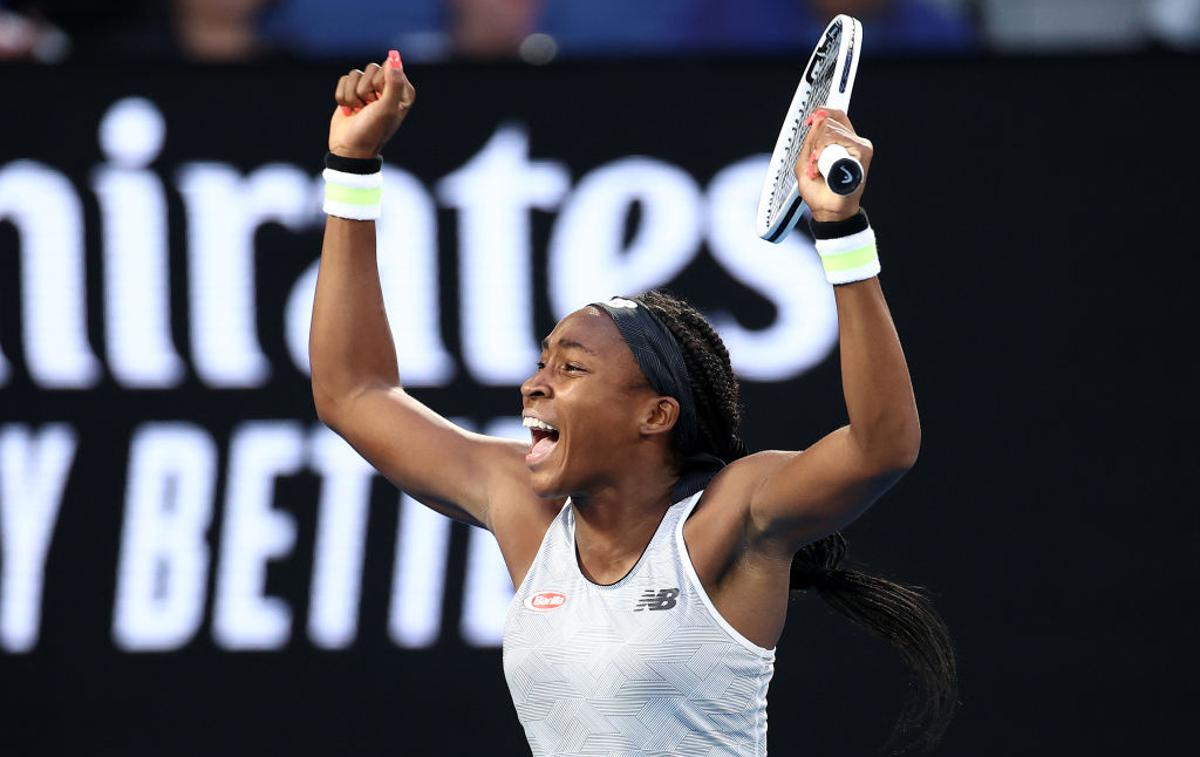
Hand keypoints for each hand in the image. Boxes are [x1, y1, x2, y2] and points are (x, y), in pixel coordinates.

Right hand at [328, 50, 416, 159]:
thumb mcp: (387, 108)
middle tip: (369, 108)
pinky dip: (342, 97)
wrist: (349, 149)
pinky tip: (348, 111)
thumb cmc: (372, 131)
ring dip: (353, 96)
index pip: (389, 68)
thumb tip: (394, 55)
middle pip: (371, 68)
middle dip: (365, 90)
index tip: (380, 101)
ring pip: (355, 73)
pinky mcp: (351, 91)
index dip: (380, 84)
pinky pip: (344, 79)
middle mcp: (387, 88)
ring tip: (358, 111)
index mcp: (402, 92)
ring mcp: (369, 89)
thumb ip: (393, 82)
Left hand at [796, 108, 872, 222]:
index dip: (822, 113)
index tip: (810, 120)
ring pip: (831, 129)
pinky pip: (838, 139)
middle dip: (814, 139)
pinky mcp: (863, 153)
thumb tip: (815, 121)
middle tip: (813, 160)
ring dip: (817, 148)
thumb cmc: (819, 190)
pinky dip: (824, 150)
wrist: (828, 210)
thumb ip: (810, 141)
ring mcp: (859, 146)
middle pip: (830, 120)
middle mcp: (853, 141)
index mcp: (842, 141)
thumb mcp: (806, 161)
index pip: (836, 115)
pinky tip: (822, 165)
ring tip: (817, 167)